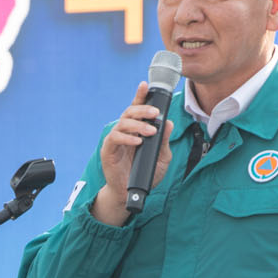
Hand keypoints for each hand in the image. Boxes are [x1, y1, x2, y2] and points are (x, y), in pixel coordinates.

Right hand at [90, 82, 172, 226]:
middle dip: (142, 109)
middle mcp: (125, 131)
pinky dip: (127, 138)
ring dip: (138, 124)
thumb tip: (169, 122)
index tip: (145, 84)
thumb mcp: (162, 157)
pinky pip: (115, 138)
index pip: (138, 109)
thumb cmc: (146, 173)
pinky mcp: (109, 150)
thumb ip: (164, 141)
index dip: (140, 96)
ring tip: (150, 131)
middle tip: (155, 112)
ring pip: (123, 123)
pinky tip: (137, 141)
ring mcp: (115, 140)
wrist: (131, 193)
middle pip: (130, 112)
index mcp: (137, 130)